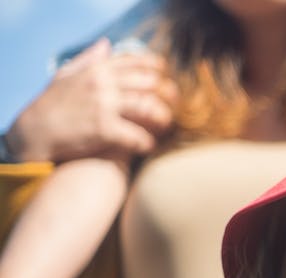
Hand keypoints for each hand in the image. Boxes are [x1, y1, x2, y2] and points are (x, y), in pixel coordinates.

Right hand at [7, 38, 175, 162]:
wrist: (34, 132)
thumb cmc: (51, 104)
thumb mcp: (66, 75)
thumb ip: (88, 59)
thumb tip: (106, 44)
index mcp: (97, 70)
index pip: (137, 62)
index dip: (158, 69)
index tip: (166, 78)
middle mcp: (103, 84)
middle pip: (151, 84)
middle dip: (167, 95)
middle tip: (173, 107)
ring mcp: (104, 106)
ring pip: (150, 108)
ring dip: (163, 119)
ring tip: (164, 127)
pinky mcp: (104, 129)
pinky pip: (138, 136)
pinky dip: (147, 143)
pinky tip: (148, 146)